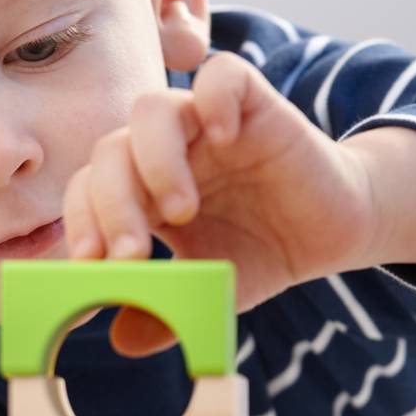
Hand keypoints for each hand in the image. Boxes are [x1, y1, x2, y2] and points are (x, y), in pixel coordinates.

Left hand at [61, 52, 376, 354]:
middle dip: (110, 207)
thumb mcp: (210, 291)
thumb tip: (121, 341)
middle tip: (129, 256)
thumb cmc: (263, 252)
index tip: (89, 269)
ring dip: (154, 161)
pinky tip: (224, 138)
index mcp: (140, 191)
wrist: (334, 230)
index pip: (88, 193)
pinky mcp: (253, 102)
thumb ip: (166, 313)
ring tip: (181, 211)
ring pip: (152, 110)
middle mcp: (165, 151)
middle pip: (109, 153)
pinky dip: (214, 99)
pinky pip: (221, 74)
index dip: (81, 226)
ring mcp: (205, 123)